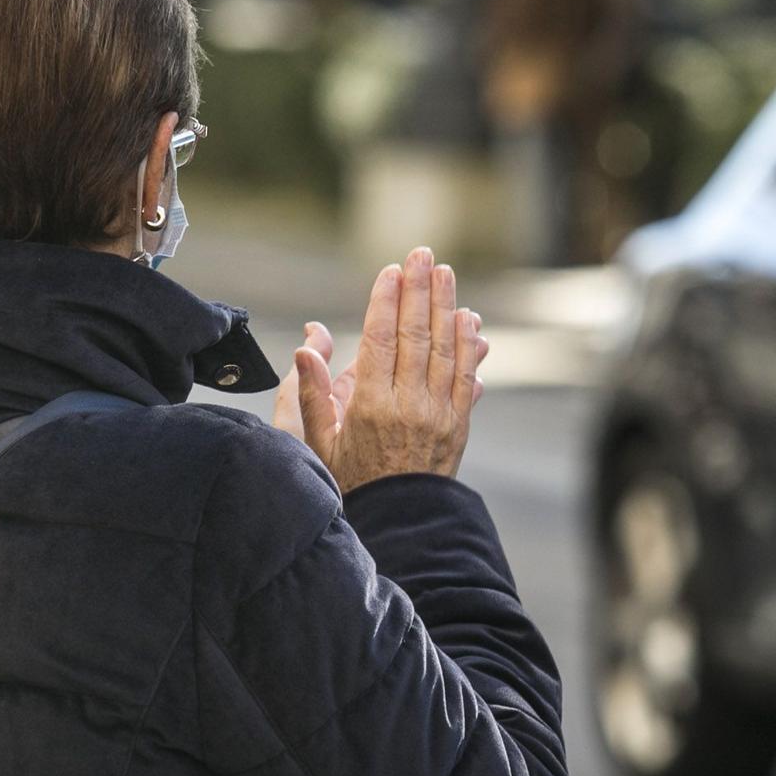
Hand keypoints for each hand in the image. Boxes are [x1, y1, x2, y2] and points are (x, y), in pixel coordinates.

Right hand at [275, 247, 487, 493]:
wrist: (399, 521)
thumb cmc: (351, 480)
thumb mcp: (320, 442)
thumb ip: (311, 394)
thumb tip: (306, 347)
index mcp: (371, 407)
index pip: (380, 340)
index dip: (386, 302)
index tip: (391, 271)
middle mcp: (408, 406)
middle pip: (416, 336)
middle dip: (418, 290)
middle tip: (421, 254)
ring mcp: (438, 414)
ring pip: (445, 350)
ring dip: (446, 306)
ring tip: (445, 272)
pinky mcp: (458, 424)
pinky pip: (466, 375)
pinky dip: (468, 344)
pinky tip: (467, 319)